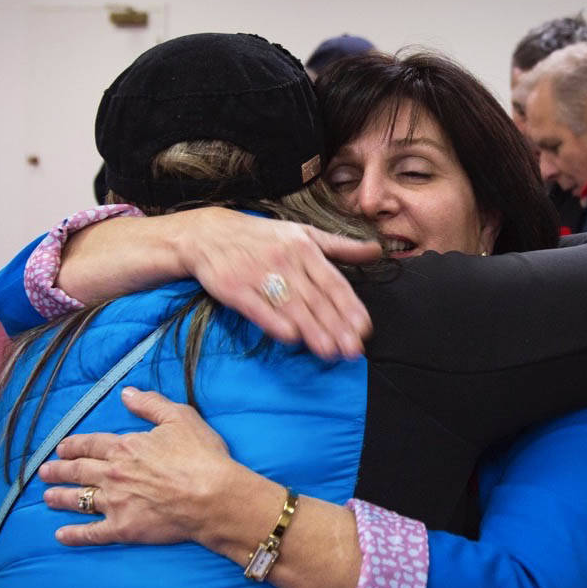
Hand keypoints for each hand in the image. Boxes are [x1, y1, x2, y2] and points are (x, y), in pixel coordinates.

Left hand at [39, 387, 238, 546]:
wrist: (212, 497)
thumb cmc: (201, 457)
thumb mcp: (180, 418)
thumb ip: (150, 404)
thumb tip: (126, 393)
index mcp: (125, 447)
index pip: (90, 444)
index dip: (73, 446)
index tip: (61, 448)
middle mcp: (113, 474)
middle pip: (78, 471)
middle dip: (58, 471)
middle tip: (44, 473)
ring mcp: (115, 503)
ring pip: (78, 499)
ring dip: (60, 498)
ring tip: (47, 498)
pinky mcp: (123, 528)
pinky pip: (91, 532)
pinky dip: (74, 534)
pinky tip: (62, 535)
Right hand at [59, 207, 381, 360]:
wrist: (207, 234)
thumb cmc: (262, 237)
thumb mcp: (303, 234)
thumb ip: (341, 247)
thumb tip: (379, 251)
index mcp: (305, 247)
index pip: (333, 282)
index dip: (350, 308)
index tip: (364, 330)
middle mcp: (285, 259)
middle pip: (316, 299)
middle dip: (336, 327)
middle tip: (352, 351)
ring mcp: (259, 273)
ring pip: (291, 306)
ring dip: (312, 331)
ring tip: (330, 353)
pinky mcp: (234, 288)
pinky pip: (258, 307)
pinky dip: (274, 321)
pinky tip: (291, 338)